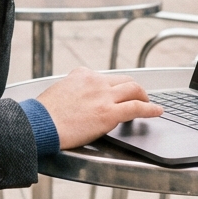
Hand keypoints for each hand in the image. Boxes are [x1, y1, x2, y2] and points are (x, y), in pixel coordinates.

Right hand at [35, 67, 161, 149]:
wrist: (39, 124)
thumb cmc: (43, 114)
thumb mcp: (57, 92)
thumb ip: (72, 92)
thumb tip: (76, 100)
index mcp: (81, 75)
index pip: (104, 77)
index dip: (113, 87)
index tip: (115, 94)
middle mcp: (95, 81)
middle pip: (124, 80)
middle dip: (134, 89)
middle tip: (139, 97)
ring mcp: (103, 96)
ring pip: (134, 89)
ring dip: (144, 96)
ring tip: (149, 103)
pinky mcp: (109, 113)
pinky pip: (137, 107)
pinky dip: (151, 108)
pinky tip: (158, 111)